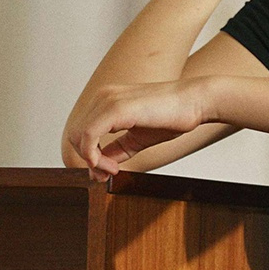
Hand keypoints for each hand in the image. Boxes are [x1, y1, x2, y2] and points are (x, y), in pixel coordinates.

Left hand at [65, 78, 214, 178]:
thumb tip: (97, 169)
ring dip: (91, 160)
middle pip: (73, 134)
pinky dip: (93, 156)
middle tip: (109, 173)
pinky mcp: (115, 108)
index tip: (106, 171)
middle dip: (87, 159)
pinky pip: (88, 135)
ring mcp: (107, 100)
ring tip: (113, 169)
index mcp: (106, 100)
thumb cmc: (172, 116)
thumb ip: (116, 151)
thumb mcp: (136, 139)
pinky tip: (111, 166)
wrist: (195, 102)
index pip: (80, 131)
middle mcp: (102, 96)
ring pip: (77, 135)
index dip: (88, 156)